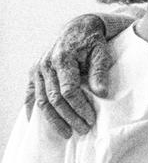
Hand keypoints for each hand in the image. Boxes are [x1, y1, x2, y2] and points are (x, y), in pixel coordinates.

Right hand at [25, 15, 111, 137]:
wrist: (78, 29)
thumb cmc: (92, 42)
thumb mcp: (101, 53)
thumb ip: (100, 72)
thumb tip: (102, 93)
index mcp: (63, 59)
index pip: (69, 90)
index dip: (79, 107)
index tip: (91, 119)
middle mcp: (46, 65)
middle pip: (54, 98)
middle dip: (69, 117)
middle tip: (83, 130)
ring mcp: (38, 69)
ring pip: (42, 100)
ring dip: (54, 119)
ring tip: (67, 133)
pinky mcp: (34, 73)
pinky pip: (30, 95)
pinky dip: (32, 109)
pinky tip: (36, 123)